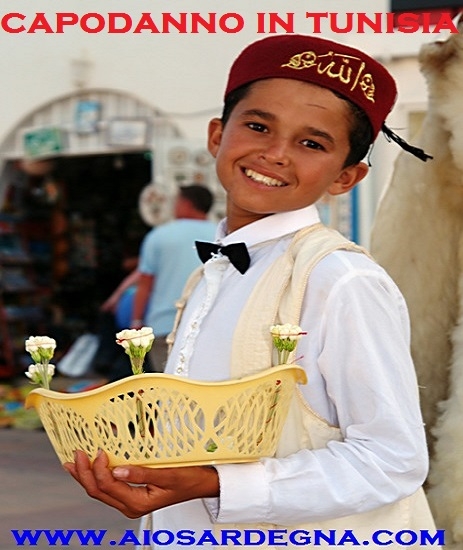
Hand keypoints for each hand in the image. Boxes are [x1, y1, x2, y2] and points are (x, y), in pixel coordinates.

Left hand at [63, 450, 219, 517]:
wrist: (201, 483)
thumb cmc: (188, 479)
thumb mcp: (168, 475)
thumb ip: (142, 474)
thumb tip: (118, 470)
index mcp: (137, 503)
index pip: (108, 486)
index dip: (98, 468)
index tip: (99, 450)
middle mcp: (130, 505)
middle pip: (97, 491)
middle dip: (83, 473)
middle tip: (76, 454)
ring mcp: (130, 501)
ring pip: (99, 491)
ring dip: (86, 476)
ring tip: (74, 462)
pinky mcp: (131, 494)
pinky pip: (107, 488)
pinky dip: (95, 477)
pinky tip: (90, 468)